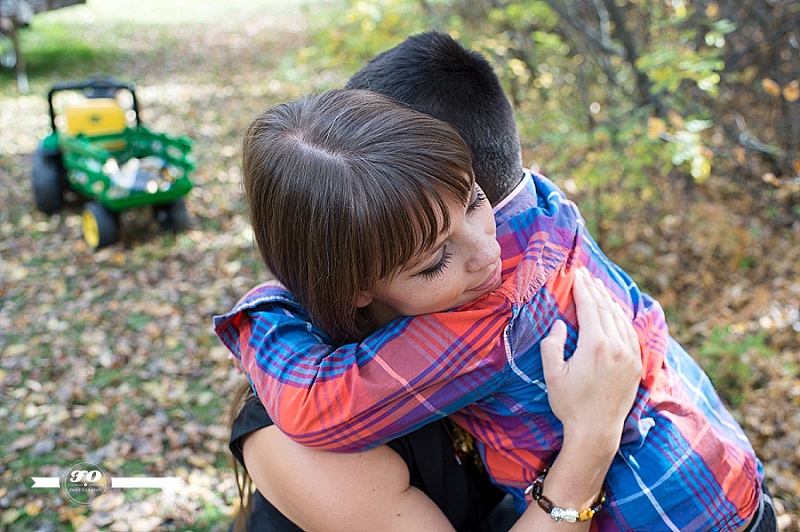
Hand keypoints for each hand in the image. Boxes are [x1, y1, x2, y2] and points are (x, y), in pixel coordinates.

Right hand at [541, 268, 641, 441]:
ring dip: (608, 300)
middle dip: (594, 289)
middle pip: (605, 308)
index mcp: (595, 345)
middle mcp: (617, 346)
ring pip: (620, 318)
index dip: (582, 288)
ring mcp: (630, 355)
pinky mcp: (636, 364)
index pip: (589, 307)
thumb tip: (560, 324)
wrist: (597, 431)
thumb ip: (552, 345)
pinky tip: (614, 312)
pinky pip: (630, 332)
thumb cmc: (570, 404)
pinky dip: (620, 317)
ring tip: (598, 288)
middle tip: (584, 274)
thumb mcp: (552, 374)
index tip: (576, 274)